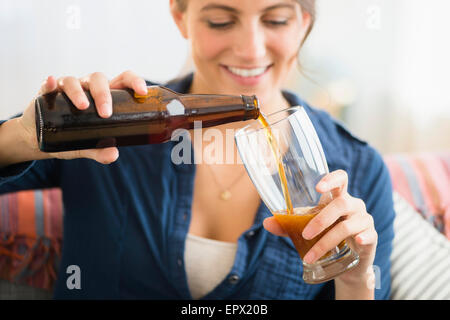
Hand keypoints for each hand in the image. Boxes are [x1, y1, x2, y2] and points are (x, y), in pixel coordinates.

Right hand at [18, 70, 147, 163]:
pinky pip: (47, 84)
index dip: (134, 81)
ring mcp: (67, 88)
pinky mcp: (46, 92)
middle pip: (98, 79)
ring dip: (79, 92)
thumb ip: (100, 151)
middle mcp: (87, 87)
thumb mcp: (87, 146)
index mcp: (104, 95)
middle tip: (106, 114)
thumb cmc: (72, 136)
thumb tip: (113, 154)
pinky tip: (51, 85)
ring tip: (83, 107)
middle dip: (103, 94)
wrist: (41, 138)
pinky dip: (50, 82)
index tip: (142, 92)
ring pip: (74, 81)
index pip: (122, 80)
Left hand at [263, 169, 377, 284]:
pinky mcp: (371, 236)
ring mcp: (364, 220)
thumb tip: (267, 222)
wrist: (347, 264)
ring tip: (310, 256)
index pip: (341, 179)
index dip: (331, 178)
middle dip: (321, 219)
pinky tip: (355, 243)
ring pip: (347, 225)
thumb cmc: (326, 238)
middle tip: (305, 234)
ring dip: (327, 241)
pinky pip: (367, 234)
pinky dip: (361, 237)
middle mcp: (353, 205)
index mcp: (338, 198)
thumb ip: (288, 226)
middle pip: (341, 203)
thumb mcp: (306, 231)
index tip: (318, 187)